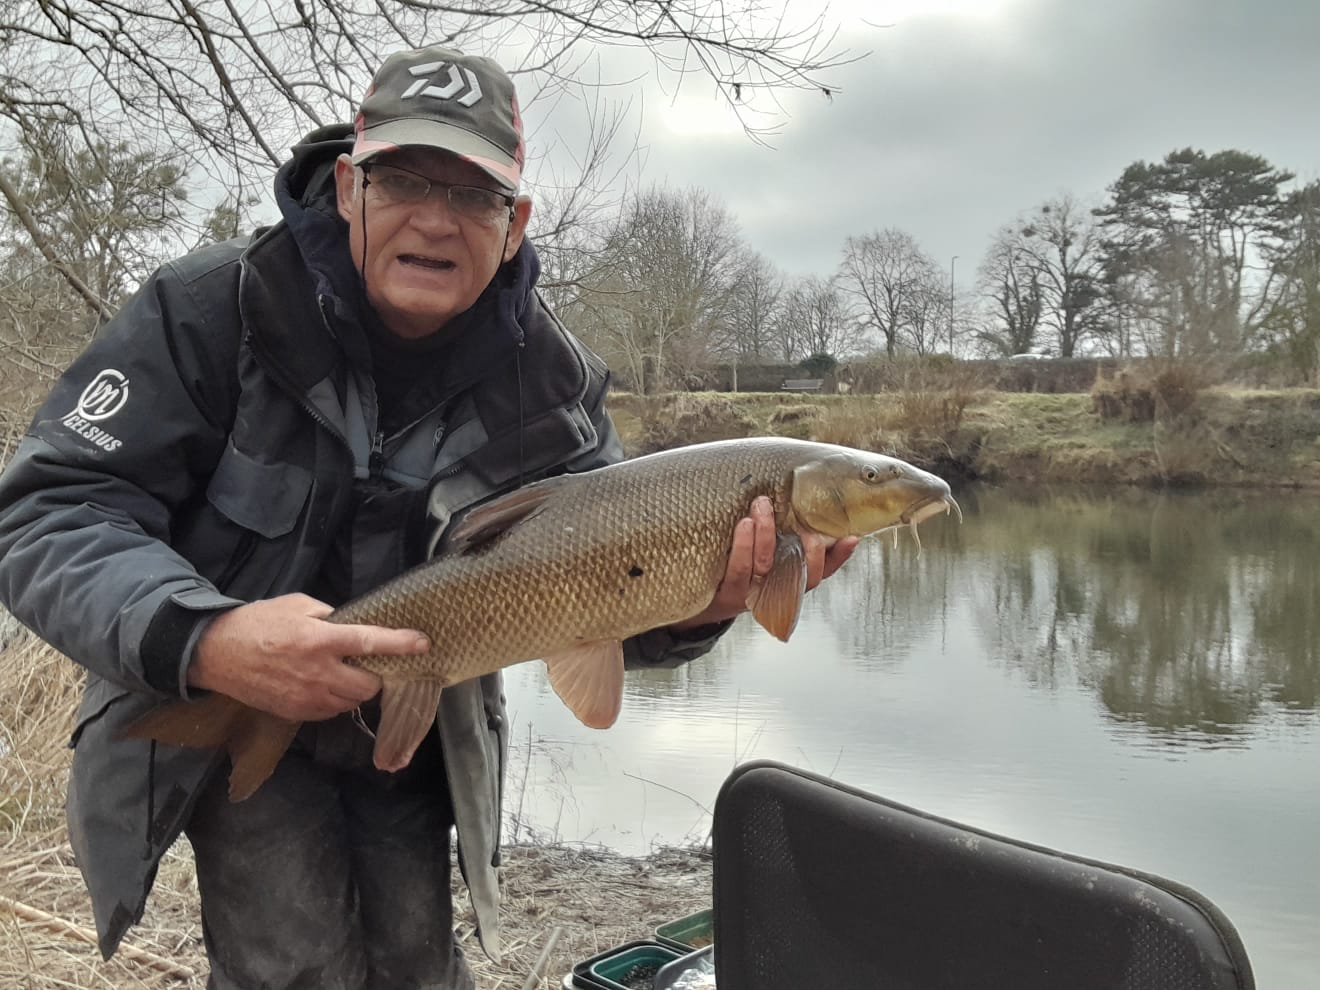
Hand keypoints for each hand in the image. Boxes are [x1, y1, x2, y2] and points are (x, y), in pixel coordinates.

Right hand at [187, 593, 428, 721]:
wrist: (216, 653)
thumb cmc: (258, 623)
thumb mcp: (297, 605)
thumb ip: (330, 616)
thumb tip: (353, 625)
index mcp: (319, 640)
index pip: (370, 643)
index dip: (400, 644)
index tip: (423, 643)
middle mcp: (317, 672)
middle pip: (367, 686)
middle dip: (374, 676)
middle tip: (367, 664)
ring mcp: (306, 697)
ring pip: (350, 702)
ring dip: (354, 690)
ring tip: (341, 673)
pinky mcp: (295, 713)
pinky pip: (329, 711)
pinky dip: (334, 700)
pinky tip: (322, 685)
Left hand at [670, 496, 859, 631]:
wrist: (694, 596)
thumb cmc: (732, 561)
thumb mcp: (760, 549)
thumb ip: (783, 529)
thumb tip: (802, 494)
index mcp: (789, 581)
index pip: (822, 572)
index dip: (839, 558)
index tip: (851, 536)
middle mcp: (775, 591)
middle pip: (803, 577)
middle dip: (809, 550)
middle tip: (808, 526)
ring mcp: (751, 594)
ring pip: (767, 565)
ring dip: (767, 534)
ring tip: (762, 504)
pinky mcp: (726, 593)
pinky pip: (738, 569)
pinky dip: (744, 545)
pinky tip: (744, 524)